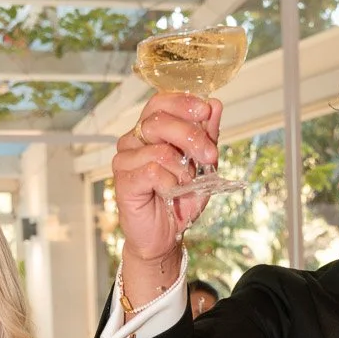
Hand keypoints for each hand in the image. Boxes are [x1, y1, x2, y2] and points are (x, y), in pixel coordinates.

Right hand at [113, 93, 220, 267]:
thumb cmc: (179, 200)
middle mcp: (134, 140)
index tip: (205, 112)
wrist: (166, 235)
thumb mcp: (202, 165)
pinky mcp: (124, 180)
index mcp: (150, 131)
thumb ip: (207, 135)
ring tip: (186, 183)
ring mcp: (125, 160)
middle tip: (210, 156)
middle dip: (192, 136)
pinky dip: (170, 183)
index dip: (183, 102)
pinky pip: (152, 171)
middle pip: (160, 120)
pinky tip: (171, 192)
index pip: (160, 102)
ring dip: (182, 167)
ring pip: (159, 148)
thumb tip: (214, 105)